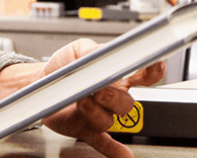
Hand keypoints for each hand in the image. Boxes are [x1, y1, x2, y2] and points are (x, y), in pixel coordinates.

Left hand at [0, 39, 165, 157]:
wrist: (39, 82)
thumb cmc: (64, 66)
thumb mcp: (79, 50)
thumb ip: (93, 52)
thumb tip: (103, 56)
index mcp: (115, 77)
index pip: (142, 76)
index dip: (153, 72)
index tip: (156, 66)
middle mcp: (112, 98)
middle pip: (126, 103)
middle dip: (113, 97)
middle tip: (99, 89)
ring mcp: (99, 115)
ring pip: (109, 120)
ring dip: (96, 112)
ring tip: (82, 100)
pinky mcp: (85, 130)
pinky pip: (103, 143)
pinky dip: (115, 151)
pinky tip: (125, 155)